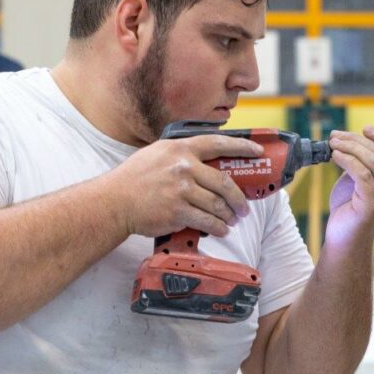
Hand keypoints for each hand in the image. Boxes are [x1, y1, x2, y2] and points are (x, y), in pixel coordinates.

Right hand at [106, 134, 263, 238]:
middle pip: (224, 182)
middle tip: (245, 206)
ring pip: (218, 204)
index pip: (218, 144)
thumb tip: (209, 159)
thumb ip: (182, 153)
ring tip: (234, 220)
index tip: (258, 153)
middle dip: (239, 197)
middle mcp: (183, 167)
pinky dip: (219, 227)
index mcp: (180, 149)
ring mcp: (181, 190)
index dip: (242, 147)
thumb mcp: (158, 153)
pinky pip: (207, 221)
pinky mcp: (177, 212)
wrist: (115, 201)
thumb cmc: (136, 177)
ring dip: (230, 215)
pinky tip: (222, 229)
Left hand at [326, 127, 373, 245]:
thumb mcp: (361, 178)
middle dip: (356, 140)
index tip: (365, 129)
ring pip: (372, 161)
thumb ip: (363, 160)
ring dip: (349, 148)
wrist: (345, 236)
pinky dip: (347, 160)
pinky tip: (335, 156)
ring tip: (333, 144)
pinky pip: (362, 174)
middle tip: (336, 136)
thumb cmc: (352, 207)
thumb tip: (350, 138)